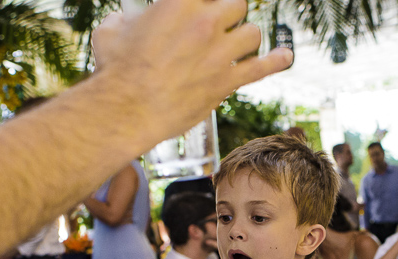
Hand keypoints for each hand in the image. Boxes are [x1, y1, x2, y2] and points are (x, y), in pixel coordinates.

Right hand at [90, 0, 291, 149]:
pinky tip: (285, 57)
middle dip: (228, 12)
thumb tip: (129, 19)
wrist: (126, 108)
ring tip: (234, 47)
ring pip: (252, 33)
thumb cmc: (115, 69)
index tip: (208, 4)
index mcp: (180, 1)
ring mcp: (220, 52)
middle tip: (219, 24)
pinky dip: (276, 61)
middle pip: (237, 3)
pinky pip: (262, 68)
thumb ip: (128, 17)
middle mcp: (205, 21)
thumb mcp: (113, 29)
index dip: (208, 0)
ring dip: (243, 38)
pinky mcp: (227, 81)